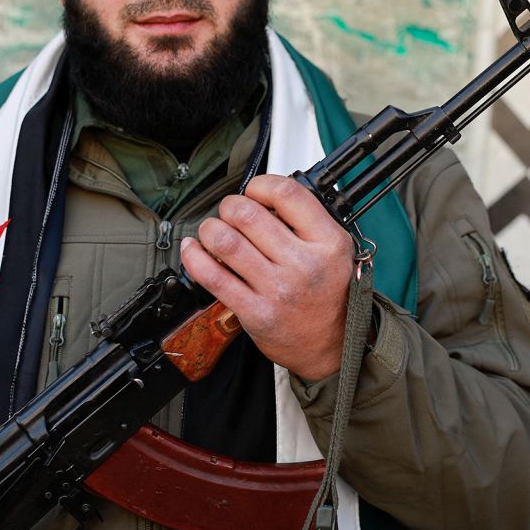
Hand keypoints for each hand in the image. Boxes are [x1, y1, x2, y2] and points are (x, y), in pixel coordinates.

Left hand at [182, 174, 353, 379]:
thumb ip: (307, 222)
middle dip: (229, 206)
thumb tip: (262, 198)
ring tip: (213, 231)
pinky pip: (212, 277)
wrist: (333, 345)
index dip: (260, 185)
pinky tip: (193, 249)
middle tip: (230, 213)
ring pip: (225, 241)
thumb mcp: (335, 251)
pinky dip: (194, 257)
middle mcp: (303, 264)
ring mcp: (277, 289)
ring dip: (210, 229)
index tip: (254, 191)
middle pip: (247, 214)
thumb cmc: (331, 295)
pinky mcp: (254, 311)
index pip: (286, 193)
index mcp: (327, 242)